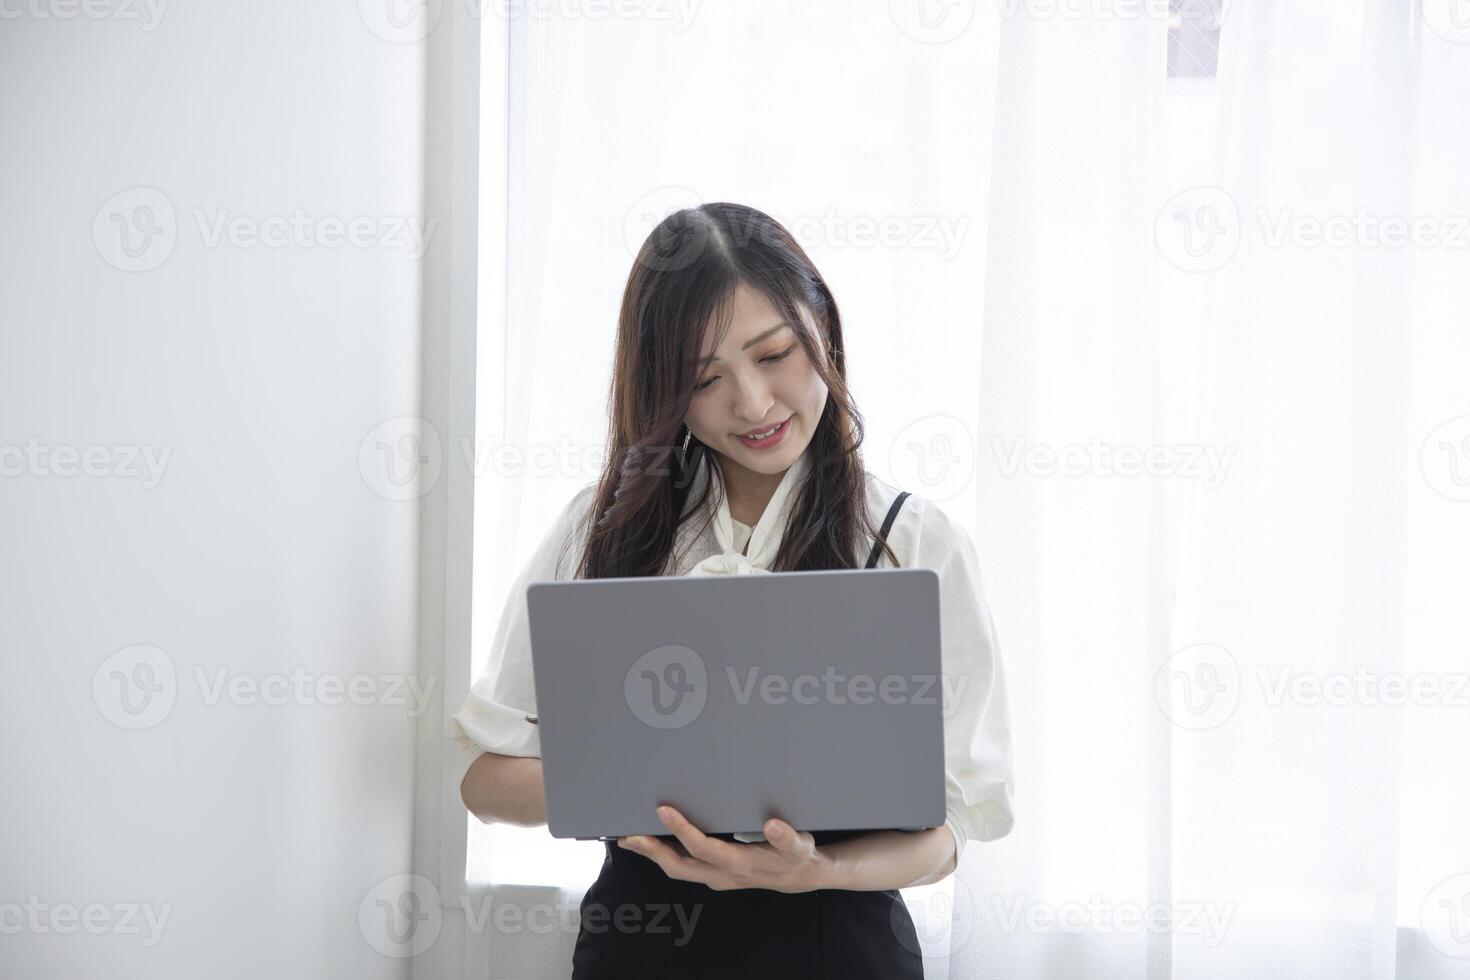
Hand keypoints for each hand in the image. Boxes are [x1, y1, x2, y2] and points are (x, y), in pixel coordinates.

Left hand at [617, 806, 834, 893]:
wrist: (799, 875)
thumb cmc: (797, 856)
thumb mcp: (800, 845)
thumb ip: (787, 837)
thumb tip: (773, 825)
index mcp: (740, 863)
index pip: (703, 848)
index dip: (682, 830)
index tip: (663, 810)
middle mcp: (723, 874)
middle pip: (679, 866)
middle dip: (652, 851)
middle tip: (629, 835)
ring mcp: (716, 876)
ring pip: (677, 869)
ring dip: (653, 855)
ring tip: (630, 839)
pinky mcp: (713, 873)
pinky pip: (683, 866)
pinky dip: (663, 856)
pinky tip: (652, 844)